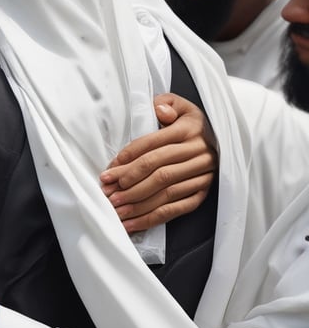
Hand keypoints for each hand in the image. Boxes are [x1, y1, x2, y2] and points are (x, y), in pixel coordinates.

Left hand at [99, 93, 216, 233]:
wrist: (220, 137)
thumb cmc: (189, 120)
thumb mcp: (179, 104)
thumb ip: (165, 104)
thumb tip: (160, 112)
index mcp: (188, 130)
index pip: (152, 147)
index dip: (128, 160)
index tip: (108, 172)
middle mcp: (198, 154)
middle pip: (158, 172)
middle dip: (129, 184)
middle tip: (108, 193)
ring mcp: (202, 175)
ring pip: (166, 192)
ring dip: (138, 204)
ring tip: (116, 210)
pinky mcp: (203, 192)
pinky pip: (178, 208)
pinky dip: (154, 217)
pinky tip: (133, 223)